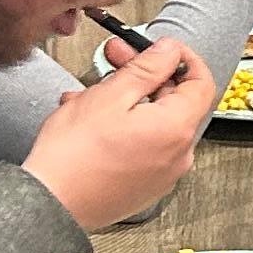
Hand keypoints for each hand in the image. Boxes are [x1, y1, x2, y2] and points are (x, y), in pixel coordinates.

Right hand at [22, 38, 216, 227]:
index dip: (183, 57)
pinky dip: (122, 126)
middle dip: (143, 74)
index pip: (202, 82)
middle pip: (173, 101)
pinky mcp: (143, 185)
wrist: (50, 204)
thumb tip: (169, 51)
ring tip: (87, 94)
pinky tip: (90, 120)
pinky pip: (141, 145)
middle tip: (116, 57)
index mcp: (177, 129)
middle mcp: (178, 155)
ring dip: (124, 100)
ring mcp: (162, 174)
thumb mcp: (110, 95)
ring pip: (152, 122)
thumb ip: (147, 68)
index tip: (163, 48)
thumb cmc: (74, 156)